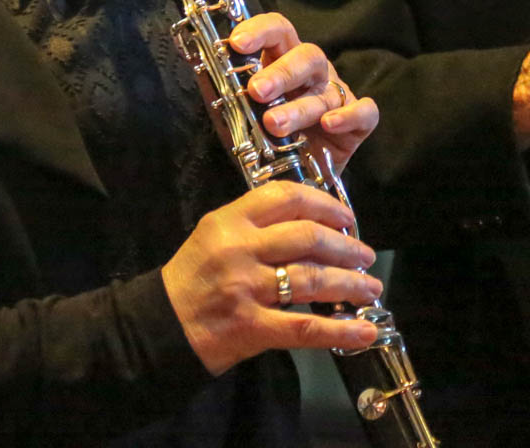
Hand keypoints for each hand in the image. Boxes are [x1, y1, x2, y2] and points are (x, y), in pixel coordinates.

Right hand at [162, 182, 383, 374]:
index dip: (325, 204)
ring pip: (312, 279)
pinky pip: (305, 328)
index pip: (286, 197)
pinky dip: (340, 331)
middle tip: (365, 255)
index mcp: (230, 220)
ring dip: (350, 284)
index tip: (347, 217)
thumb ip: (256, 225)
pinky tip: (365, 331)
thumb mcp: (214, 236)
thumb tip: (313, 225)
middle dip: (346, 246)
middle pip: (308, 237)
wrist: (159, 327)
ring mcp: (246, 288)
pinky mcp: (251, 327)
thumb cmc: (192, 279)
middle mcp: (239, 249)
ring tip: (371, 287)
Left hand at [230, 12, 378, 176]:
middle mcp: (313, 73)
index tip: (237, 43)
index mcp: (283, 60)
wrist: (293, 177)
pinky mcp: (358, 123)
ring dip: (299, 108)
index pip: (278, 30)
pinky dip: (349, 116)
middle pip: (306, 56)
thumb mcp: (233, 113)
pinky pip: (364, 112)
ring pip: (325, 92)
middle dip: (281, 73)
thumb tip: (193, 58)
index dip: (260, 31)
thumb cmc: (264, 138)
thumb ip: (217, 87)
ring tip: (275, 125)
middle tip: (257, 92)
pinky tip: (329, 124)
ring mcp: (337, 95)